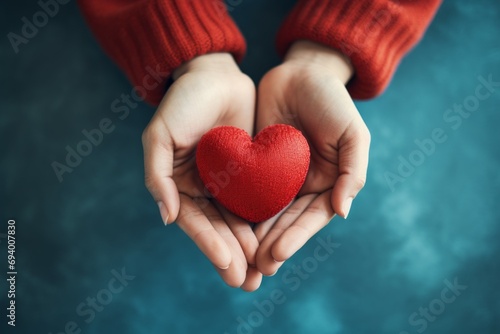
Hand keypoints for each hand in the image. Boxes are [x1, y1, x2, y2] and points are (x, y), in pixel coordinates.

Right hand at [142, 53, 261, 290]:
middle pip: (219, 229)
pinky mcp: (251, 173)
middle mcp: (204, 190)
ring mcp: (229, 183)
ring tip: (264, 272)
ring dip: (250, 248)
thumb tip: (168, 218)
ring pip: (240, 221)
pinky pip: (259, 201)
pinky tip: (276, 240)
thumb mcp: (160, 134)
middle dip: (233, 257)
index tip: (228, 264)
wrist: (216, 75)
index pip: (196, 223)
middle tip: (248, 282)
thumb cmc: (184, 102)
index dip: (210, 245)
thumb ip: (158, 175)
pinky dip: (265, 222)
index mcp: (180, 186)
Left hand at [254, 41, 370, 275]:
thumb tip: (343, 212)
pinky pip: (246, 190)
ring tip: (240, 258)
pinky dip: (238, 209)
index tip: (277, 255)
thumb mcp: (353, 134)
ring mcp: (278, 178)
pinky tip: (225, 226)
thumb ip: (354, 172)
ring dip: (253, 236)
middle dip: (271, 245)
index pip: (311, 218)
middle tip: (254, 267)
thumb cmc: (332, 101)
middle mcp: (301, 186)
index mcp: (327, 184)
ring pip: (265, 212)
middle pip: (286, 222)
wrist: (300, 73)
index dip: (295, 237)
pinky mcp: (255, 165)